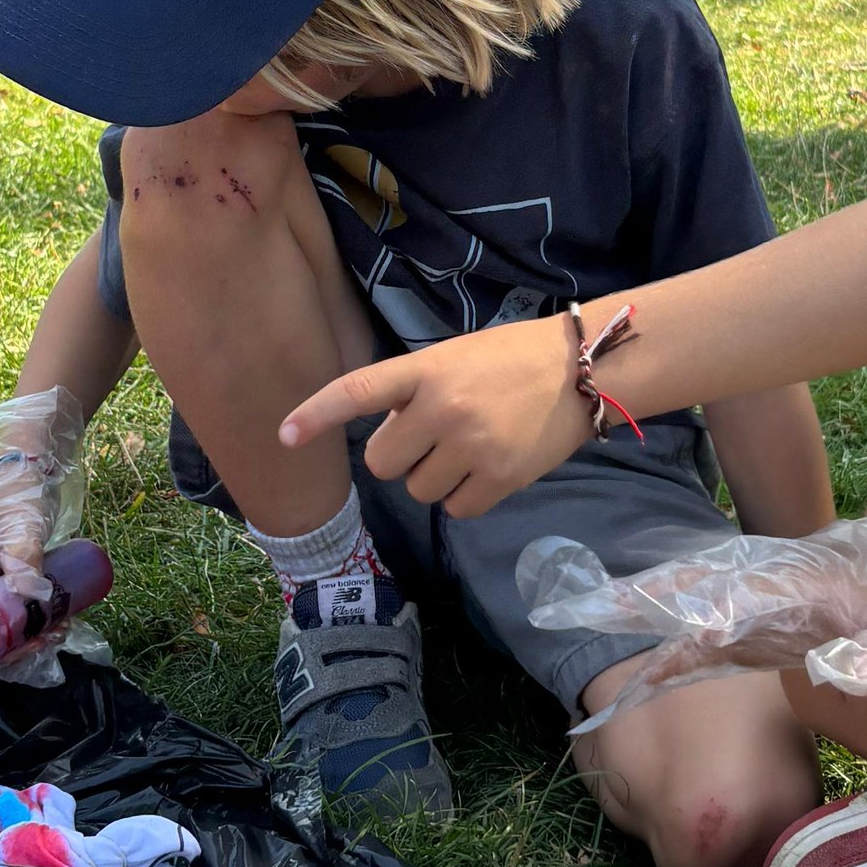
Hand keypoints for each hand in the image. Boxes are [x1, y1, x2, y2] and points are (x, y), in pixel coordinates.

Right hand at [0, 474, 54, 656]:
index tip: (8, 654)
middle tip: (45, 639)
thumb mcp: (22, 526)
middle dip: (6, 647)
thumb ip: (25, 558)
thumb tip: (34, 597)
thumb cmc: (16, 494)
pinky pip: (0, 614)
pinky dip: (24, 624)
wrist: (24, 472)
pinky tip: (52, 621)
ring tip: (56, 629)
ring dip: (19, 638)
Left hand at [281, 318, 597, 516]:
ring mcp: (471, 444)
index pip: (358, 391)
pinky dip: (466, 497)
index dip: (317, 414)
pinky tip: (489, 469)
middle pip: (382, 463)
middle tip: (432, 439)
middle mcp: (443, 407)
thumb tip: (387, 440)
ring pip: (419, 490)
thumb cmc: (512, 359)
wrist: (582, 368)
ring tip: (471, 448)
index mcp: (426, 369)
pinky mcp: (500, 477)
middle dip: (400, 458)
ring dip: (436, 478)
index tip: (284, 436)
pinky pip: (456, 509)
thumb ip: (415, 390)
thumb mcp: (455, 357)